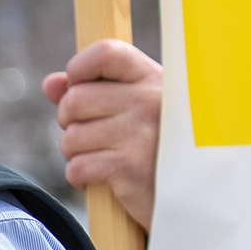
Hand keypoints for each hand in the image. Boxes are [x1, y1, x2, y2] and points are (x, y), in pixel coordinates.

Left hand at [42, 39, 162, 232]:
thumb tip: (51, 84)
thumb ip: (95, 91)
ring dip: (75, 154)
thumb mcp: (140, 110)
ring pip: (71, 137)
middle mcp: (148, 101)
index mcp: (153, 79)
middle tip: (89, 137)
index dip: (79, 68)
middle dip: (70, 122)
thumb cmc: (163, 149)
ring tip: (99, 159)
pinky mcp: (129, 168)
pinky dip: (79, 177)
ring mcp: (139, 134)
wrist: (200, 197)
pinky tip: (98, 180)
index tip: (78, 87)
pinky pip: (77, 167)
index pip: (105, 52)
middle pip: (75, 100)